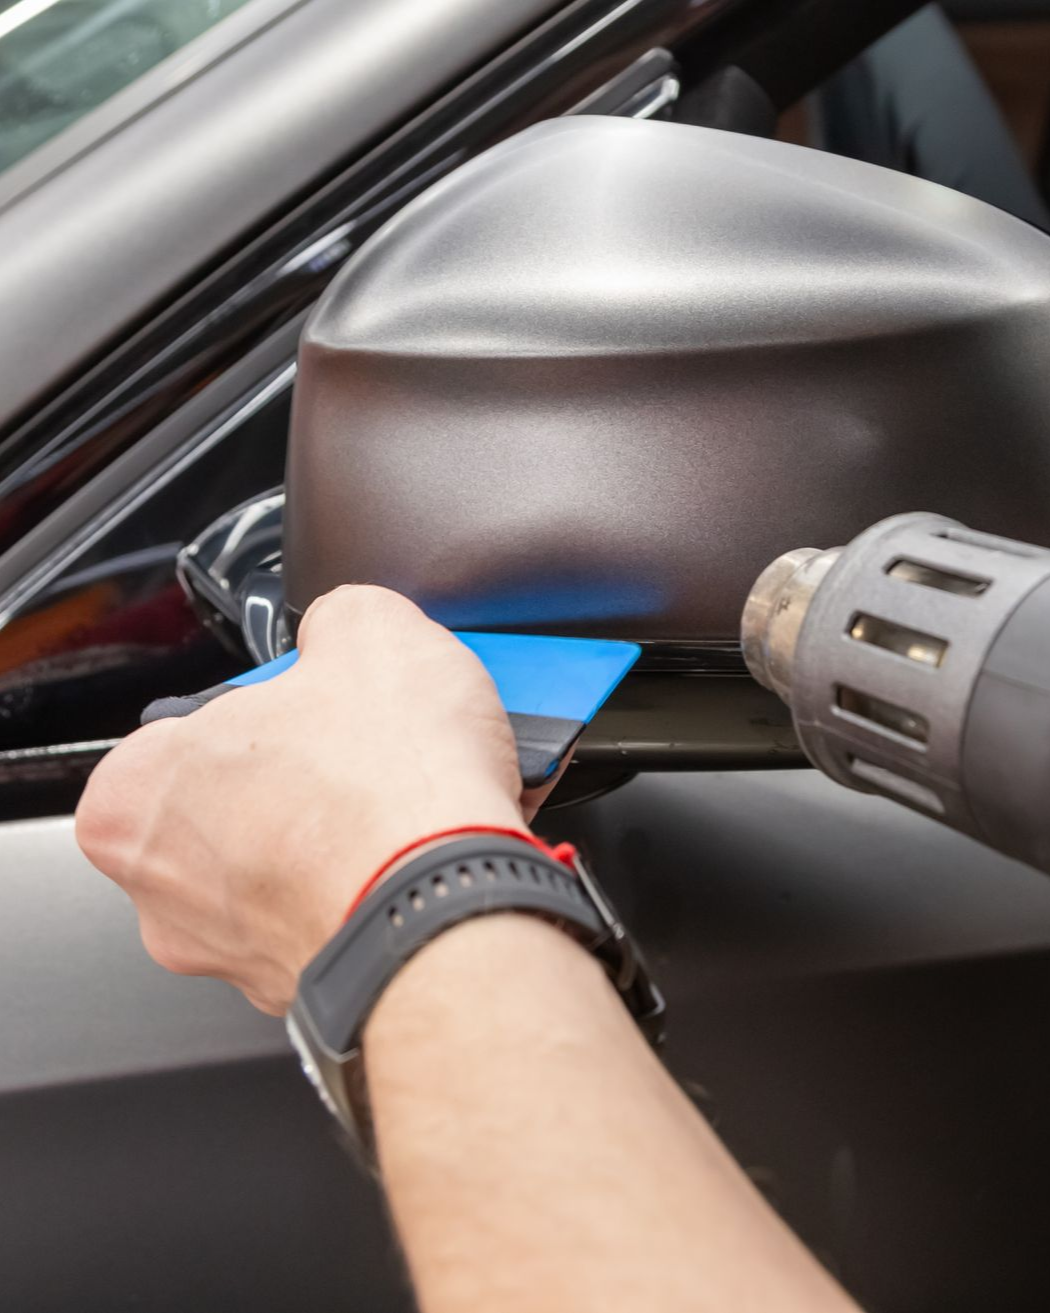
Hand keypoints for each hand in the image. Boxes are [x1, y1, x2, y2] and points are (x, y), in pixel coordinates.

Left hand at [76, 586, 532, 1014]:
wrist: (453, 909)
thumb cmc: (384, 791)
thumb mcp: (368, 628)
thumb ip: (334, 619)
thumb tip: (346, 631)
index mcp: (137, 796)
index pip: (189, 728)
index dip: (270, 702)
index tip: (323, 698)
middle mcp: (167, 892)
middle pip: (247, 802)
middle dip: (316, 773)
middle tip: (378, 745)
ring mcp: (237, 953)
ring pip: (301, 866)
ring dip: (360, 829)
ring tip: (431, 791)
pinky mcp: (311, 989)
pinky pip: (351, 914)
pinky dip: (390, 884)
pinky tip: (442, 847)